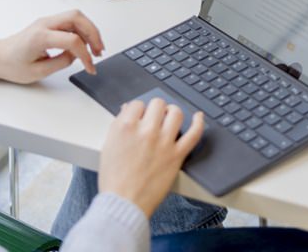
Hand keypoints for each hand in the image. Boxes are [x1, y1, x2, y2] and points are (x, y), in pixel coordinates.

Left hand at [0, 10, 105, 82]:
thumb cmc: (11, 64)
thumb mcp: (37, 72)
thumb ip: (60, 63)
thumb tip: (76, 55)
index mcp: (40, 36)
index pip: (72, 39)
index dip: (85, 54)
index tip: (90, 66)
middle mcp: (44, 24)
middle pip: (77, 17)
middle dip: (93, 33)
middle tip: (99, 51)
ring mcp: (46, 21)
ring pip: (76, 16)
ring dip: (89, 30)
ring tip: (95, 48)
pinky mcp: (49, 23)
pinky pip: (70, 21)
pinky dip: (82, 30)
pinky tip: (85, 44)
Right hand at [98, 98, 204, 216]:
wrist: (124, 203)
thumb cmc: (114, 179)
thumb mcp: (108, 146)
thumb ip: (119, 125)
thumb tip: (128, 110)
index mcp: (125, 127)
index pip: (137, 104)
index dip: (139, 110)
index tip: (141, 117)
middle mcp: (146, 131)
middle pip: (158, 104)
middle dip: (155, 110)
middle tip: (154, 119)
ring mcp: (163, 142)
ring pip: (176, 113)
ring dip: (172, 113)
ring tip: (170, 119)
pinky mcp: (177, 155)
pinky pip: (194, 133)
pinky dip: (199, 123)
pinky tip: (198, 117)